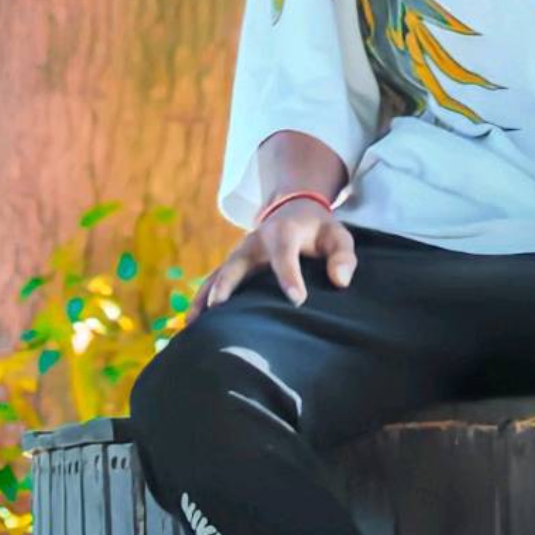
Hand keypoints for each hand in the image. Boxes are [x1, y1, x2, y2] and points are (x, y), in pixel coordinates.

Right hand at [183, 200, 358, 324]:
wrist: (293, 209)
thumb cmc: (319, 230)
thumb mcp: (338, 236)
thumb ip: (343, 257)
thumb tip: (340, 281)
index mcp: (283, 233)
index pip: (284, 254)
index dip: (290, 276)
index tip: (298, 301)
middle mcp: (254, 242)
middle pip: (237, 262)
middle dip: (228, 283)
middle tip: (220, 307)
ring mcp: (239, 254)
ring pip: (218, 275)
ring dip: (204, 297)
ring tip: (193, 325)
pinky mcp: (231, 265)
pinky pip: (213, 282)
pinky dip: (200, 301)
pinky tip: (191, 325)